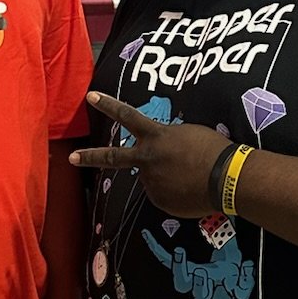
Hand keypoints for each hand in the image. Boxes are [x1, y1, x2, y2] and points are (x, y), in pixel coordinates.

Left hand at [71, 92, 232, 219]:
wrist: (226, 178)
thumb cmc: (212, 150)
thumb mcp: (188, 135)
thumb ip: (167, 142)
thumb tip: (162, 156)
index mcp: (155, 138)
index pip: (127, 116)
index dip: (108, 105)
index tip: (90, 96)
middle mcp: (147, 160)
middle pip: (114, 158)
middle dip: (90, 157)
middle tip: (71, 158)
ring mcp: (151, 183)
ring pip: (153, 179)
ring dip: (167, 178)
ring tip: (191, 177)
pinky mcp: (160, 201)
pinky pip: (165, 195)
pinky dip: (176, 193)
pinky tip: (192, 189)